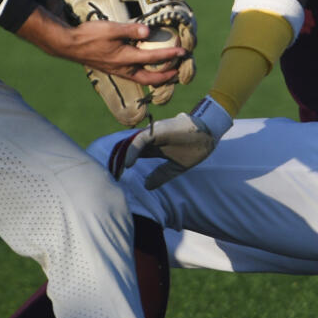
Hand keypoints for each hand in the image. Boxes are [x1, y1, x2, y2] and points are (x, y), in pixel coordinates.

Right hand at [27, 13, 183, 85]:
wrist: (70, 45)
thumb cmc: (89, 35)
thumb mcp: (111, 28)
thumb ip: (131, 30)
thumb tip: (148, 31)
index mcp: (125, 58)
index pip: (153, 59)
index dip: (170, 56)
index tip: (183, 52)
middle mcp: (123, 68)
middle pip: (150, 79)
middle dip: (166, 76)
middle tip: (178, 72)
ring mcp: (117, 70)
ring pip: (141, 79)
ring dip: (155, 78)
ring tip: (166, 74)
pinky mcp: (112, 68)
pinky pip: (133, 75)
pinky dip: (144, 75)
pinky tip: (144, 69)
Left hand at [108, 97, 231, 188]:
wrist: (207, 135)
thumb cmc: (192, 148)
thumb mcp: (174, 167)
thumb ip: (160, 175)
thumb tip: (146, 186)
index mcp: (153, 148)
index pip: (133, 156)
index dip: (124, 166)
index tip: (116, 179)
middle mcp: (149, 140)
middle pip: (128, 150)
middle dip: (117, 163)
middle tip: (110, 177)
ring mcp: (151, 134)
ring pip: (131, 144)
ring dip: (121, 158)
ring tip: (115, 172)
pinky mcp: (156, 130)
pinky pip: (140, 140)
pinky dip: (133, 150)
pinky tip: (128, 163)